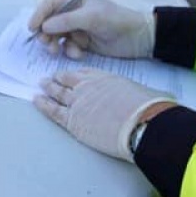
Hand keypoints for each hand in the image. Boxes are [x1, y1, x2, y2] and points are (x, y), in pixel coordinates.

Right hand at [28, 0, 155, 59]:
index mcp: (76, 0)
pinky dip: (70, 51)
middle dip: (46, 33)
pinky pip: (68, 47)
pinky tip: (79, 53)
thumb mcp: (91, 17)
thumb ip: (66, 21)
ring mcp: (78, 29)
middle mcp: (74, 13)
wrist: (137, 38)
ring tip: (57, 51)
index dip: (39, 14)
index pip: (51, 4)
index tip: (32, 28)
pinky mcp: (83, 43)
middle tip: (46, 44)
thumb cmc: (116, 20)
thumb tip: (44, 27)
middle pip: (50, 22)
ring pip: (57, 37)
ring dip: (55, 44)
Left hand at [35, 69, 175, 161]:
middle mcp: (88, 87)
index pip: (84, 72)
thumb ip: (140, 94)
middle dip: (57, 79)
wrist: (143, 124)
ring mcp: (78, 103)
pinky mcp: (73, 121)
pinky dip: (43, 105)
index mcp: (104, 77)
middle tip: (49, 78)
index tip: (69, 74)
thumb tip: (159, 97)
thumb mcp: (145, 93)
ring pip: (58, 94)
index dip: (75, 73)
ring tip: (41, 85)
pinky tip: (36, 100)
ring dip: (48, 89)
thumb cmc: (149, 109)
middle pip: (68, 81)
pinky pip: (53, 111)